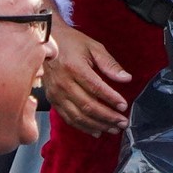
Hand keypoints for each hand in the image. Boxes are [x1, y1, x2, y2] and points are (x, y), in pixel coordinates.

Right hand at [43, 10, 132, 135]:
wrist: (46, 42)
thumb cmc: (71, 43)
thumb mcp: (93, 47)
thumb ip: (109, 64)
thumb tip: (126, 78)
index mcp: (74, 67)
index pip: (96, 88)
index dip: (111, 99)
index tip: (124, 106)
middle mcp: (63, 83)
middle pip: (88, 105)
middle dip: (108, 116)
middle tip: (122, 122)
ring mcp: (56, 93)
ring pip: (78, 116)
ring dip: (98, 125)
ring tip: (113, 128)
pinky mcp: (52, 100)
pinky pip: (68, 118)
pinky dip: (83, 127)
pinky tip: (96, 130)